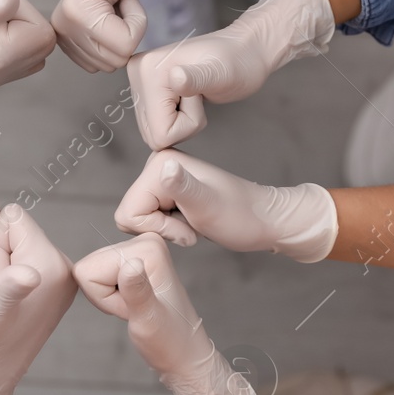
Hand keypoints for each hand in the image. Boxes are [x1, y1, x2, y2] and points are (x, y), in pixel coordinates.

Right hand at [0, 206, 77, 394]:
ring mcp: (56, 278)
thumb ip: (8, 289)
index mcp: (53, 268)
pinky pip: (18, 255)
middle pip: (16, 226)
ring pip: (14, 240)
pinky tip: (4, 299)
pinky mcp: (46, 285)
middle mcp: (62, 270)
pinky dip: (3, 271)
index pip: (14, 218)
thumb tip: (29, 274)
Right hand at [53, 0, 152, 71]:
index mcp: (76, 10)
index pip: (123, 46)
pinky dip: (109, 47)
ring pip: (107, 64)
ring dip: (120, 40)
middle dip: (128, 34)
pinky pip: (98, 64)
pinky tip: (107, 23)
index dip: (136, 24)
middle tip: (122, 7)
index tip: (127, 0)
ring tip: (114, 12)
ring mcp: (64, 38)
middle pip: (114, 60)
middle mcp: (63, 28)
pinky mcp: (69, 45)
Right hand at [73, 234, 254, 394]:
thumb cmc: (170, 340)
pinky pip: (99, 275)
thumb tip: (130, 264)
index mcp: (148, 248)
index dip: (104, 297)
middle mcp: (143, 241)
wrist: (184, 352)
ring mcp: (138, 250)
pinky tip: (132, 304)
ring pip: (92, 271)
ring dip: (108, 297)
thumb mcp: (149, 319)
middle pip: (89, 266)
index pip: (89, 269)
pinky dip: (110, 296)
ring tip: (135, 308)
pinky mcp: (134, 260)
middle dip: (105, 295)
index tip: (132, 308)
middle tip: (134, 309)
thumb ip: (137, 291)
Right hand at [115, 150, 337, 261]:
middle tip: (192, 227)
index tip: (188, 226)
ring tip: (194, 225)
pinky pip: (151, 219)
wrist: (264, 221)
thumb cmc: (242, 217)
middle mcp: (158, 165)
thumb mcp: (209, 206)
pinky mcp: (169, 190)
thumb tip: (165, 167)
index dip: (157, 228)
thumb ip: (182, 187)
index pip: (128, 212)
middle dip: (160, 229)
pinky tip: (192, 223)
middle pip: (131, 214)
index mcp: (160, 164)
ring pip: (139, 219)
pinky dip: (171, 228)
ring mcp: (163, 177)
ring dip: (166, 230)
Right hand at [126, 0, 334, 148]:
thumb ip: (197, 78)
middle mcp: (137, 72)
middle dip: (182, 125)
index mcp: (148, 69)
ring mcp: (140, 81)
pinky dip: (178, 117)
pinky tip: (189, 97)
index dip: (186, 125)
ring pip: (155, 131)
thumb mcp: (222, 73)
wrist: (244, 51)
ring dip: (181, 122)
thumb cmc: (239, 62)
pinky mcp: (148, 89)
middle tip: (199, 98)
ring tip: (196, 96)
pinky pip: (158, 124)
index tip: (200, 97)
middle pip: (153, 134)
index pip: (159, 132)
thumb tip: (175, 78)